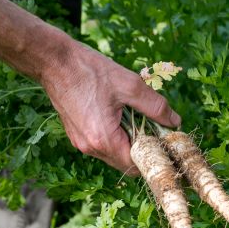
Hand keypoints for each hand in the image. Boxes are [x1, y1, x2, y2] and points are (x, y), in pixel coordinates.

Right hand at [39, 40, 180, 173]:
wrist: (54, 61)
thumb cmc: (89, 70)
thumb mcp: (129, 85)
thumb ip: (155, 106)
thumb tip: (175, 121)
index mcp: (104, 139)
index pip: (136, 166)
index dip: (154, 157)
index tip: (165, 142)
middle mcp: (91, 148)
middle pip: (125, 163)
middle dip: (142, 150)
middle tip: (154, 128)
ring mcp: (81, 143)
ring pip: (114, 155)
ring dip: (129, 142)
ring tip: (136, 118)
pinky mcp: (77, 135)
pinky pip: (102, 145)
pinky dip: (115, 137)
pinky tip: (120, 116)